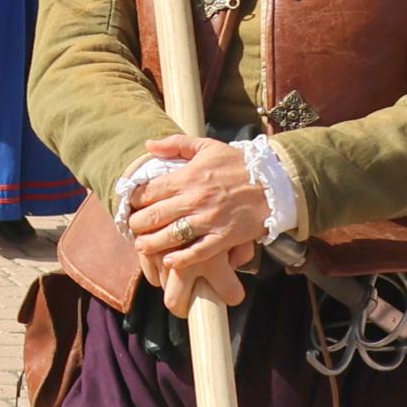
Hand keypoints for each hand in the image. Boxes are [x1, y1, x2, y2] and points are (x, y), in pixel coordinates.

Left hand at [122, 135, 262, 309]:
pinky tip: (169, 262)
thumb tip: (148, 145)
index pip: (149, 191)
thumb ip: (176, 144)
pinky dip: (182, 259)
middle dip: (137, 224)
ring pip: (172, 236)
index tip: (130, 205)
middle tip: (131, 228)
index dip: (134, 200)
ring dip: (151, 244)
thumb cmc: (239, 164)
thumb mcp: (207, 146)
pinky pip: (199, 252)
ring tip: (142, 247)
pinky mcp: (226, 237)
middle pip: (154, 215)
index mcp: (188, 177)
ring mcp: (210, 220)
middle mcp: (195, 199)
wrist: (276, 182)